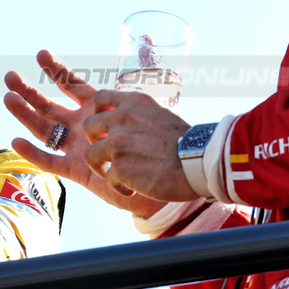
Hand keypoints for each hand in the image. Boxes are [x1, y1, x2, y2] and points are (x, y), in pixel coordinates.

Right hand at [4, 50, 165, 215]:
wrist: (160, 174)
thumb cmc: (151, 138)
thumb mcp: (145, 101)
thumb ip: (145, 69)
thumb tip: (148, 38)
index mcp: (95, 107)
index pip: (70, 85)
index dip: (56, 70)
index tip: (41, 54)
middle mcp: (80, 125)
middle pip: (48, 105)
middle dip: (29, 91)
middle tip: (10, 77)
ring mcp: (76, 147)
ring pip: (44, 130)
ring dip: (26, 114)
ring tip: (8, 98)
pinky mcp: (76, 169)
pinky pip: (50, 161)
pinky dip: (33, 153)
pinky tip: (16, 141)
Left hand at [83, 89, 199, 202]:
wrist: (199, 161)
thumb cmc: (185, 143)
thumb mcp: (160, 115)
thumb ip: (139, 116)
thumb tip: (126, 124)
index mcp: (133, 103)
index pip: (99, 98)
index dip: (97, 113)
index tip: (104, 126)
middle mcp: (122, 118)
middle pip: (89, 126)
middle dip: (95, 142)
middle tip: (109, 155)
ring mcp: (118, 142)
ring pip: (90, 155)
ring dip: (102, 168)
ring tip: (118, 177)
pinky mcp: (119, 166)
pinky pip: (108, 179)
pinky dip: (120, 187)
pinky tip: (133, 189)